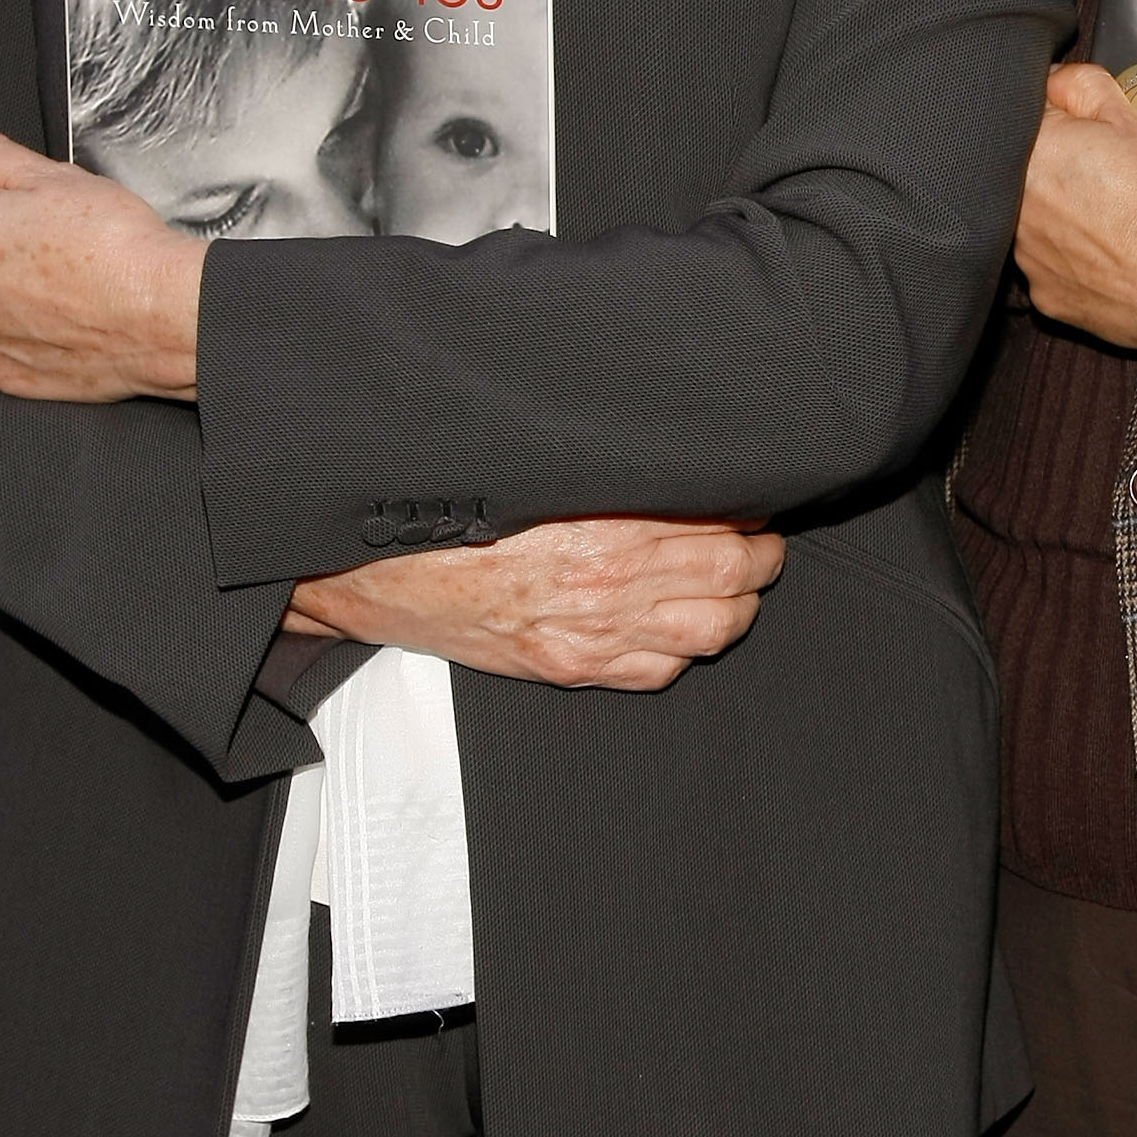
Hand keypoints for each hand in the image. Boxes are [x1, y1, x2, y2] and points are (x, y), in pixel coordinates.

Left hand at [0, 115, 201, 401]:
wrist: (161, 314)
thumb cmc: (111, 239)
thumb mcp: (51, 175)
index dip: (11, 197)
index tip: (50, 210)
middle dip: (4, 245)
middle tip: (65, 247)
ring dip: (16, 291)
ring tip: (73, 287)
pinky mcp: (7, 375)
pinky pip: (11, 345)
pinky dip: (34, 335)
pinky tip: (73, 323)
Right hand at [283, 515, 786, 688]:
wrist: (375, 573)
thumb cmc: (450, 517)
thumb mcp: (536, 474)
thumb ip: (608, 473)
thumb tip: (675, 464)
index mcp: (603, 523)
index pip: (717, 522)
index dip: (749, 512)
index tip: (753, 500)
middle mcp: (607, 583)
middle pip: (731, 577)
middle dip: (760, 559)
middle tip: (761, 542)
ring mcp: (593, 634)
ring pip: (711, 630)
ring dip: (736, 606)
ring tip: (736, 585)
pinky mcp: (572, 668)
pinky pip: (660, 672)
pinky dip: (686, 651)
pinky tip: (682, 626)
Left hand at [1014, 65, 1136, 367]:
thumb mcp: (1134, 119)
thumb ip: (1082, 86)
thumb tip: (1055, 81)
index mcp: (1032, 153)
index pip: (1025, 117)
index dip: (1062, 120)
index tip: (1087, 132)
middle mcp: (1017, 208)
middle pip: (1029, 171)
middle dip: (1062, 166)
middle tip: (1108, 175)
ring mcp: (1029, 257)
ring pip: (1039, 220)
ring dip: (1066, 213)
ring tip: (1115, 217)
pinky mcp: (1046, 296)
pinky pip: (1054, 265)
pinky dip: (1077, 257)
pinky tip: (1112, 251)